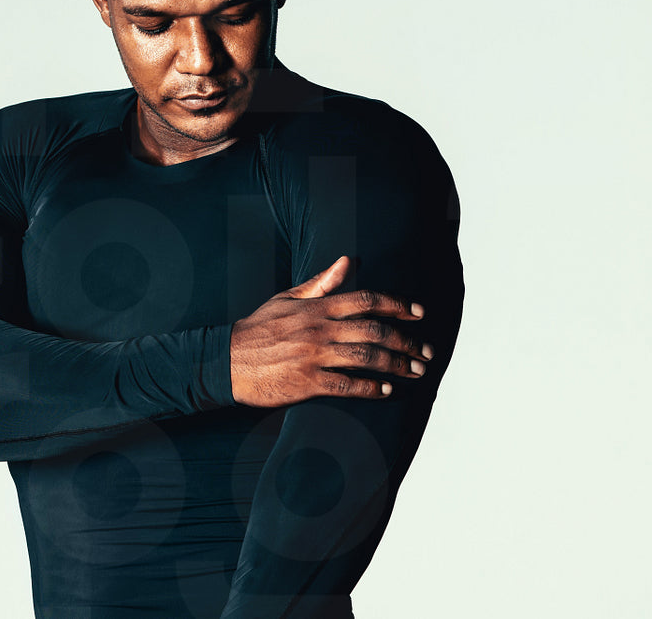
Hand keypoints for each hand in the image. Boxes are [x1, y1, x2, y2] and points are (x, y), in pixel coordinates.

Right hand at [229, 255, 431, 407]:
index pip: (367, 300)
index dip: (398, 306)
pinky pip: (348, 385)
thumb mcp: (286, 298)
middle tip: (425, 353)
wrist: (226, 360)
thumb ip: (321, 283)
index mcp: (317, 307)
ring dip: (397, 366)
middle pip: (375, 331)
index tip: (418, 314)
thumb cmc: (258, 329)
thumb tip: (347, 261)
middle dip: (407, 342)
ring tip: (414, 372)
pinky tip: (384, 390)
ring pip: (367, 358)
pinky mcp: (307, 382)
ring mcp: (314, 356)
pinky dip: (370, 388)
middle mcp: (319, 329)